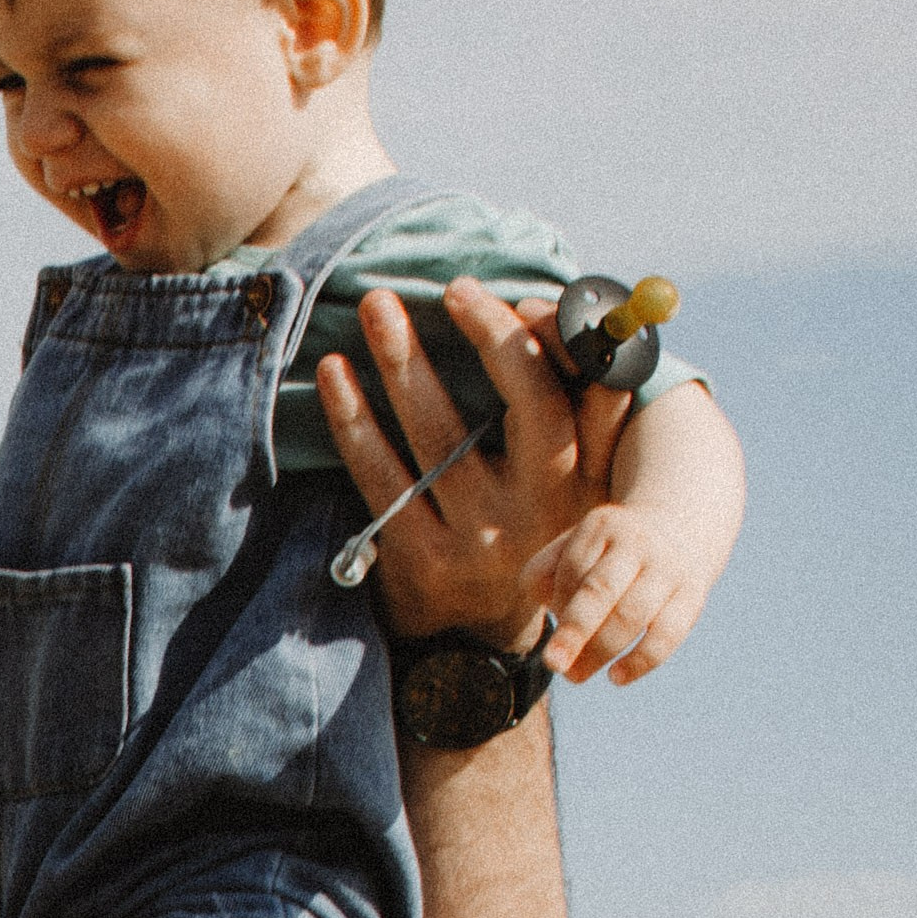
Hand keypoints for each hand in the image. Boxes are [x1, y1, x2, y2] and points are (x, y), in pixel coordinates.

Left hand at [316, 280, 634, 652]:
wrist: (480, 631)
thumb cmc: (524, 521)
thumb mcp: (573, 474)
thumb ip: (578, 397)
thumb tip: (539, 305)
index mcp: (581, 476)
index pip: (583, 390)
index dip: (545, 337)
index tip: (497, 292)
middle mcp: (540, 509)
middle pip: (525, 404)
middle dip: (489, 335)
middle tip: (450, 286)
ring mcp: (480, 540)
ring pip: (441, 437)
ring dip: (405, 362)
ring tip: (376, 307)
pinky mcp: (425, 563)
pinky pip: (384, 480)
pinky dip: (355, 422)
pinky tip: (334, 373)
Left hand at [527, 499, 717, 687]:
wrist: (680, 530)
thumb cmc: (612, 551)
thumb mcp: (580, 544)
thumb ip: (547, 567)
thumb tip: (536, 596)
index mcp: (604, 526)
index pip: (572, 569)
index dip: (559, 602)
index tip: (554, 621)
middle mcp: (637, 544)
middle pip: (600, 591)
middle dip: (574, 631)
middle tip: (554, 664)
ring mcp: (667, 570)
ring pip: (631, 616)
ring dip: (600, 651)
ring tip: (576, 676)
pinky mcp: (691, 597)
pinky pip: (666, 636)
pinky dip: (640, 662)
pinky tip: (615, 678)